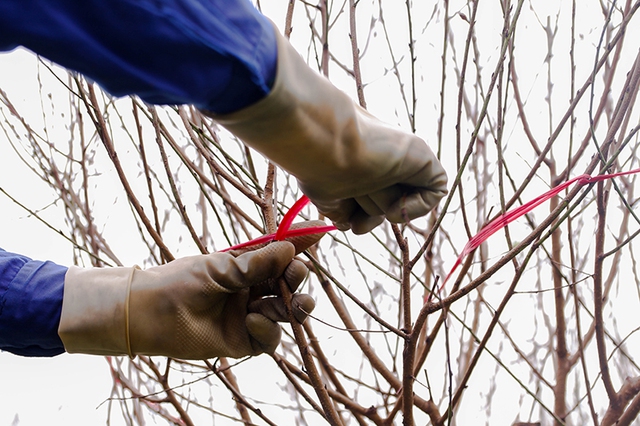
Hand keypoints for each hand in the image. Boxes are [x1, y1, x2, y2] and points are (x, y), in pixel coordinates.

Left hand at [58, 222, 325, 358]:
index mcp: (247, 266)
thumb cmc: (182, 281)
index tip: (320, 231)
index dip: (300, 245)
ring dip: (296, 306)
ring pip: (286, 312)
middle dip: (297, 278)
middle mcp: (252, 290)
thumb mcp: (223, 267)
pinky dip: (267, 328)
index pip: (280, 254)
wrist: (152, 313)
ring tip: (295, 304)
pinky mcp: (244, 340)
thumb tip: (290, 249)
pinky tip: (252, 318)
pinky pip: (270, 337)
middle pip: (288, 284)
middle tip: (296, 274)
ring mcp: (250, 315)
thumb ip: (257, 263)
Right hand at [208, 23, 447, 233]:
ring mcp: (400, 159)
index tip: (348, 221)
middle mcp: (379, 164)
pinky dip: (419, 207)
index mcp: (357, 167)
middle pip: (382, 207)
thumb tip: (336, 219)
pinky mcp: (421, 155)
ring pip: (401, 203)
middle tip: (352, 197)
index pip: (366, 204)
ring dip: (382, 207)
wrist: (320, 139)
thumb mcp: (317, 192)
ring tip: (366, 190)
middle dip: (367, 213)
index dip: (360, 218)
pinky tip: (396, 199)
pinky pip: (437, 190)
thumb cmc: (309, 159)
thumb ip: (331, 206)